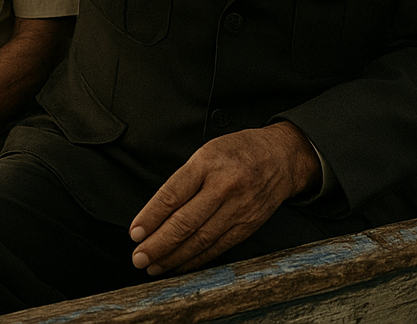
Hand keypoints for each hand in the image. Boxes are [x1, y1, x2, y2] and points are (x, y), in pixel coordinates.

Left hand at [129, 122, 320, 276]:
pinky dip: (195, 260)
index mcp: (208, 162)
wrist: (282, 157)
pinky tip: (180, 264)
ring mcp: (238, 208)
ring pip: (199, 240)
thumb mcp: (208, 151)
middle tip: (138, 257)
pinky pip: (217, 247)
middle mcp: (224, 186)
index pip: (173, 194)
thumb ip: (185, 178)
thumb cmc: (240, 151)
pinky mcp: (248, 225)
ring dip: (173, 257)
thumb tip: (156, 212)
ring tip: (153, 265)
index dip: (151, 217)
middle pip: (184, 222)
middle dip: (158, 244)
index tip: (135, 232)